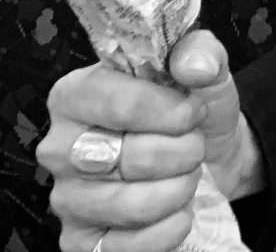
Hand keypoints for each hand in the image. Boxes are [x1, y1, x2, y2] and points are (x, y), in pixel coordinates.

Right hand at [38, 29, 263, 251]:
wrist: (207, 154)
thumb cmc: (190, 107)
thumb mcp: (203, 67)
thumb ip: (200, 51)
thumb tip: (193, 64)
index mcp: (77, 93)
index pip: (120, 104)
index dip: (171, 110)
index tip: (194, 110)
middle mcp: (61, 147)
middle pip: (130, 157)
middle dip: (183, 151)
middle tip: (194, 144)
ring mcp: (67, 199)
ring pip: (132, 205)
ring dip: (179, 188)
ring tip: (186, 172)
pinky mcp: (80, 242)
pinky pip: (129, 247)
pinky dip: (169, 228)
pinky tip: (177, 208)